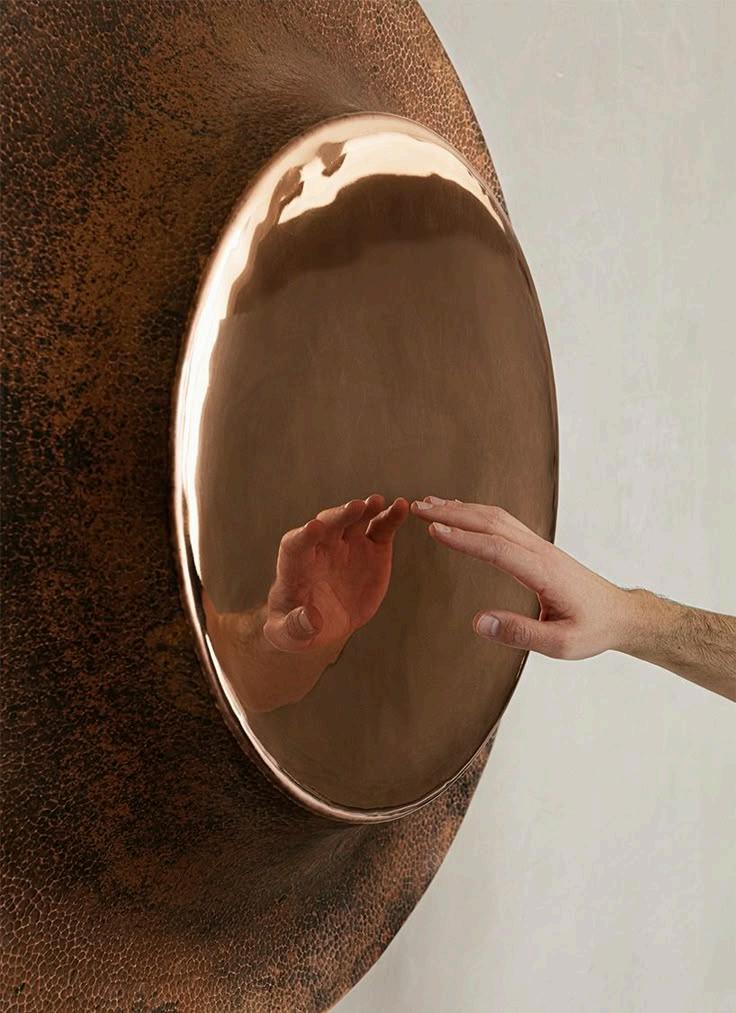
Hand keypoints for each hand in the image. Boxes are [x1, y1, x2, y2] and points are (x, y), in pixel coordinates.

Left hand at [263, 493, 409, 653]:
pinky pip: (381, 528)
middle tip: (356, 506)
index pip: (295, 545)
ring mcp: (348, 544)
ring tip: (377, 502)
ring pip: (355, 520)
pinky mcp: (372, 548)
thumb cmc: (297, 624)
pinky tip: (401, 508)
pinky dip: (390, 517)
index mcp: (295, 565)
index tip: (313, 528)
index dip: (304, 536)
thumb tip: (310, 620)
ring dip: (366, 509)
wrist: (324, 622)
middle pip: (327, 525)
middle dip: (339, 515)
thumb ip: (295, 627)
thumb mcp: (288, 634)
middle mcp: (321, 547)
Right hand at [410, 496, 629, 658]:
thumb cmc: (592, 630)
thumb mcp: (560, 644)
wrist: (620, 614)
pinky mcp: (537, 548)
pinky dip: (476, 513)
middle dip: (452, 513)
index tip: (433, 530)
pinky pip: (503, 523)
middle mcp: (540, 551)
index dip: (463, 538)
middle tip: (417, 507)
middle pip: (491, 523)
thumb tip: (477, 623)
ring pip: (496, 517)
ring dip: (461, 508)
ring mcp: (539, 546)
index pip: (496, 548)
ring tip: (428, 504)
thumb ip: (519, 634)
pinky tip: (460, 514)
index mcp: (543, 571)